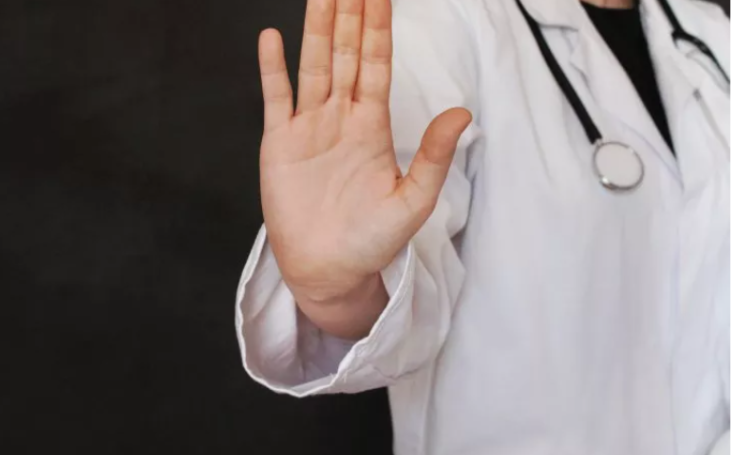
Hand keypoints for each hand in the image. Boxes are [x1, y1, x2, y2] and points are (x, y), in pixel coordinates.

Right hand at [258, 0, 470, 316]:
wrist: (328, 270)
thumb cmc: (371, 241)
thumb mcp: (413, 200)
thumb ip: (434, 155)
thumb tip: (464, 112)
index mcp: (373, 125)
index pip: (377, 64)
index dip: (378, 27)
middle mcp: (340, 118)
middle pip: (346, 54)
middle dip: (349, 14)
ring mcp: (308, 128)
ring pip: (313, 66)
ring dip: (317, 29)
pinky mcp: (279, 144)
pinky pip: (275, 98)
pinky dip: (272, 69)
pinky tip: (272, 39)